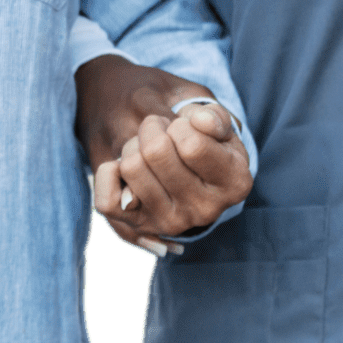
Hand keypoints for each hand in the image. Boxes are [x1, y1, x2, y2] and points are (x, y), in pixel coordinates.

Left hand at [75, 55, 251, 254]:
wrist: (181, 155)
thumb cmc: (197, 130)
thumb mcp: (213, 117)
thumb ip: (214, 115)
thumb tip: (201, 122)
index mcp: (235, 182)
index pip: (191, 145)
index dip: (181, 123)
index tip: (185, 125)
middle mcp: (206, 211)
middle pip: (155, 151)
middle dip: (153, 127)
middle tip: (162, 131)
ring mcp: (172, 223)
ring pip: (131, 167)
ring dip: (133, 145)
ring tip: (147, 148)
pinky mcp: (139, 226)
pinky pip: (107, 199)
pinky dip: (109, 172)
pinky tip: (125, 168)